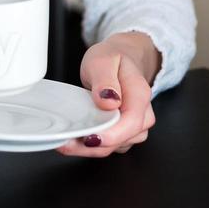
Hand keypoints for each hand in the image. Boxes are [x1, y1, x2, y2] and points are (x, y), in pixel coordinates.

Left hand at [55, 32, 159, 157]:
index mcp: (140, 94)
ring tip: (66, 140)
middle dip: (94, 146)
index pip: (132, 122)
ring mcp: (135, 126)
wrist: (121, 58)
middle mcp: (142, 114)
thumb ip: (105, 80)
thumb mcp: (103, 60)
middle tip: (65, 141)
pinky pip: (109, 145)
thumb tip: (109, 102)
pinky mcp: (124, 132)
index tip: (90, 138)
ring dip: (90, 149)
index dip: (112, 135)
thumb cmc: (113, 59)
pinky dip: (91, 145)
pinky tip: (75, 138)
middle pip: (122, 139)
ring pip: (114, 146)